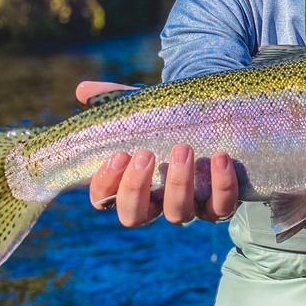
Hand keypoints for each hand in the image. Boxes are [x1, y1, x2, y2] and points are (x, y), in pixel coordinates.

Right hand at [77, 81, 239, 226]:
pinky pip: (220, 207)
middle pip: (135, 216)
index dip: (105, 183)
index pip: (104, 199)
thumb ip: (112, 99)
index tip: (117, 154)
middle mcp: (156, 203)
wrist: (211, 119)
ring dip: (179, 183)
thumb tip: (84, 89)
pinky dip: (221, 185)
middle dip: (137, 187)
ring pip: (178, 213)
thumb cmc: (168, 120)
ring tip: (183, 148)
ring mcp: (189, 206)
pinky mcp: (220, 204)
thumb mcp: (141, 108)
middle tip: (145, 154)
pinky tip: (220, 157)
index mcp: (130, 184)